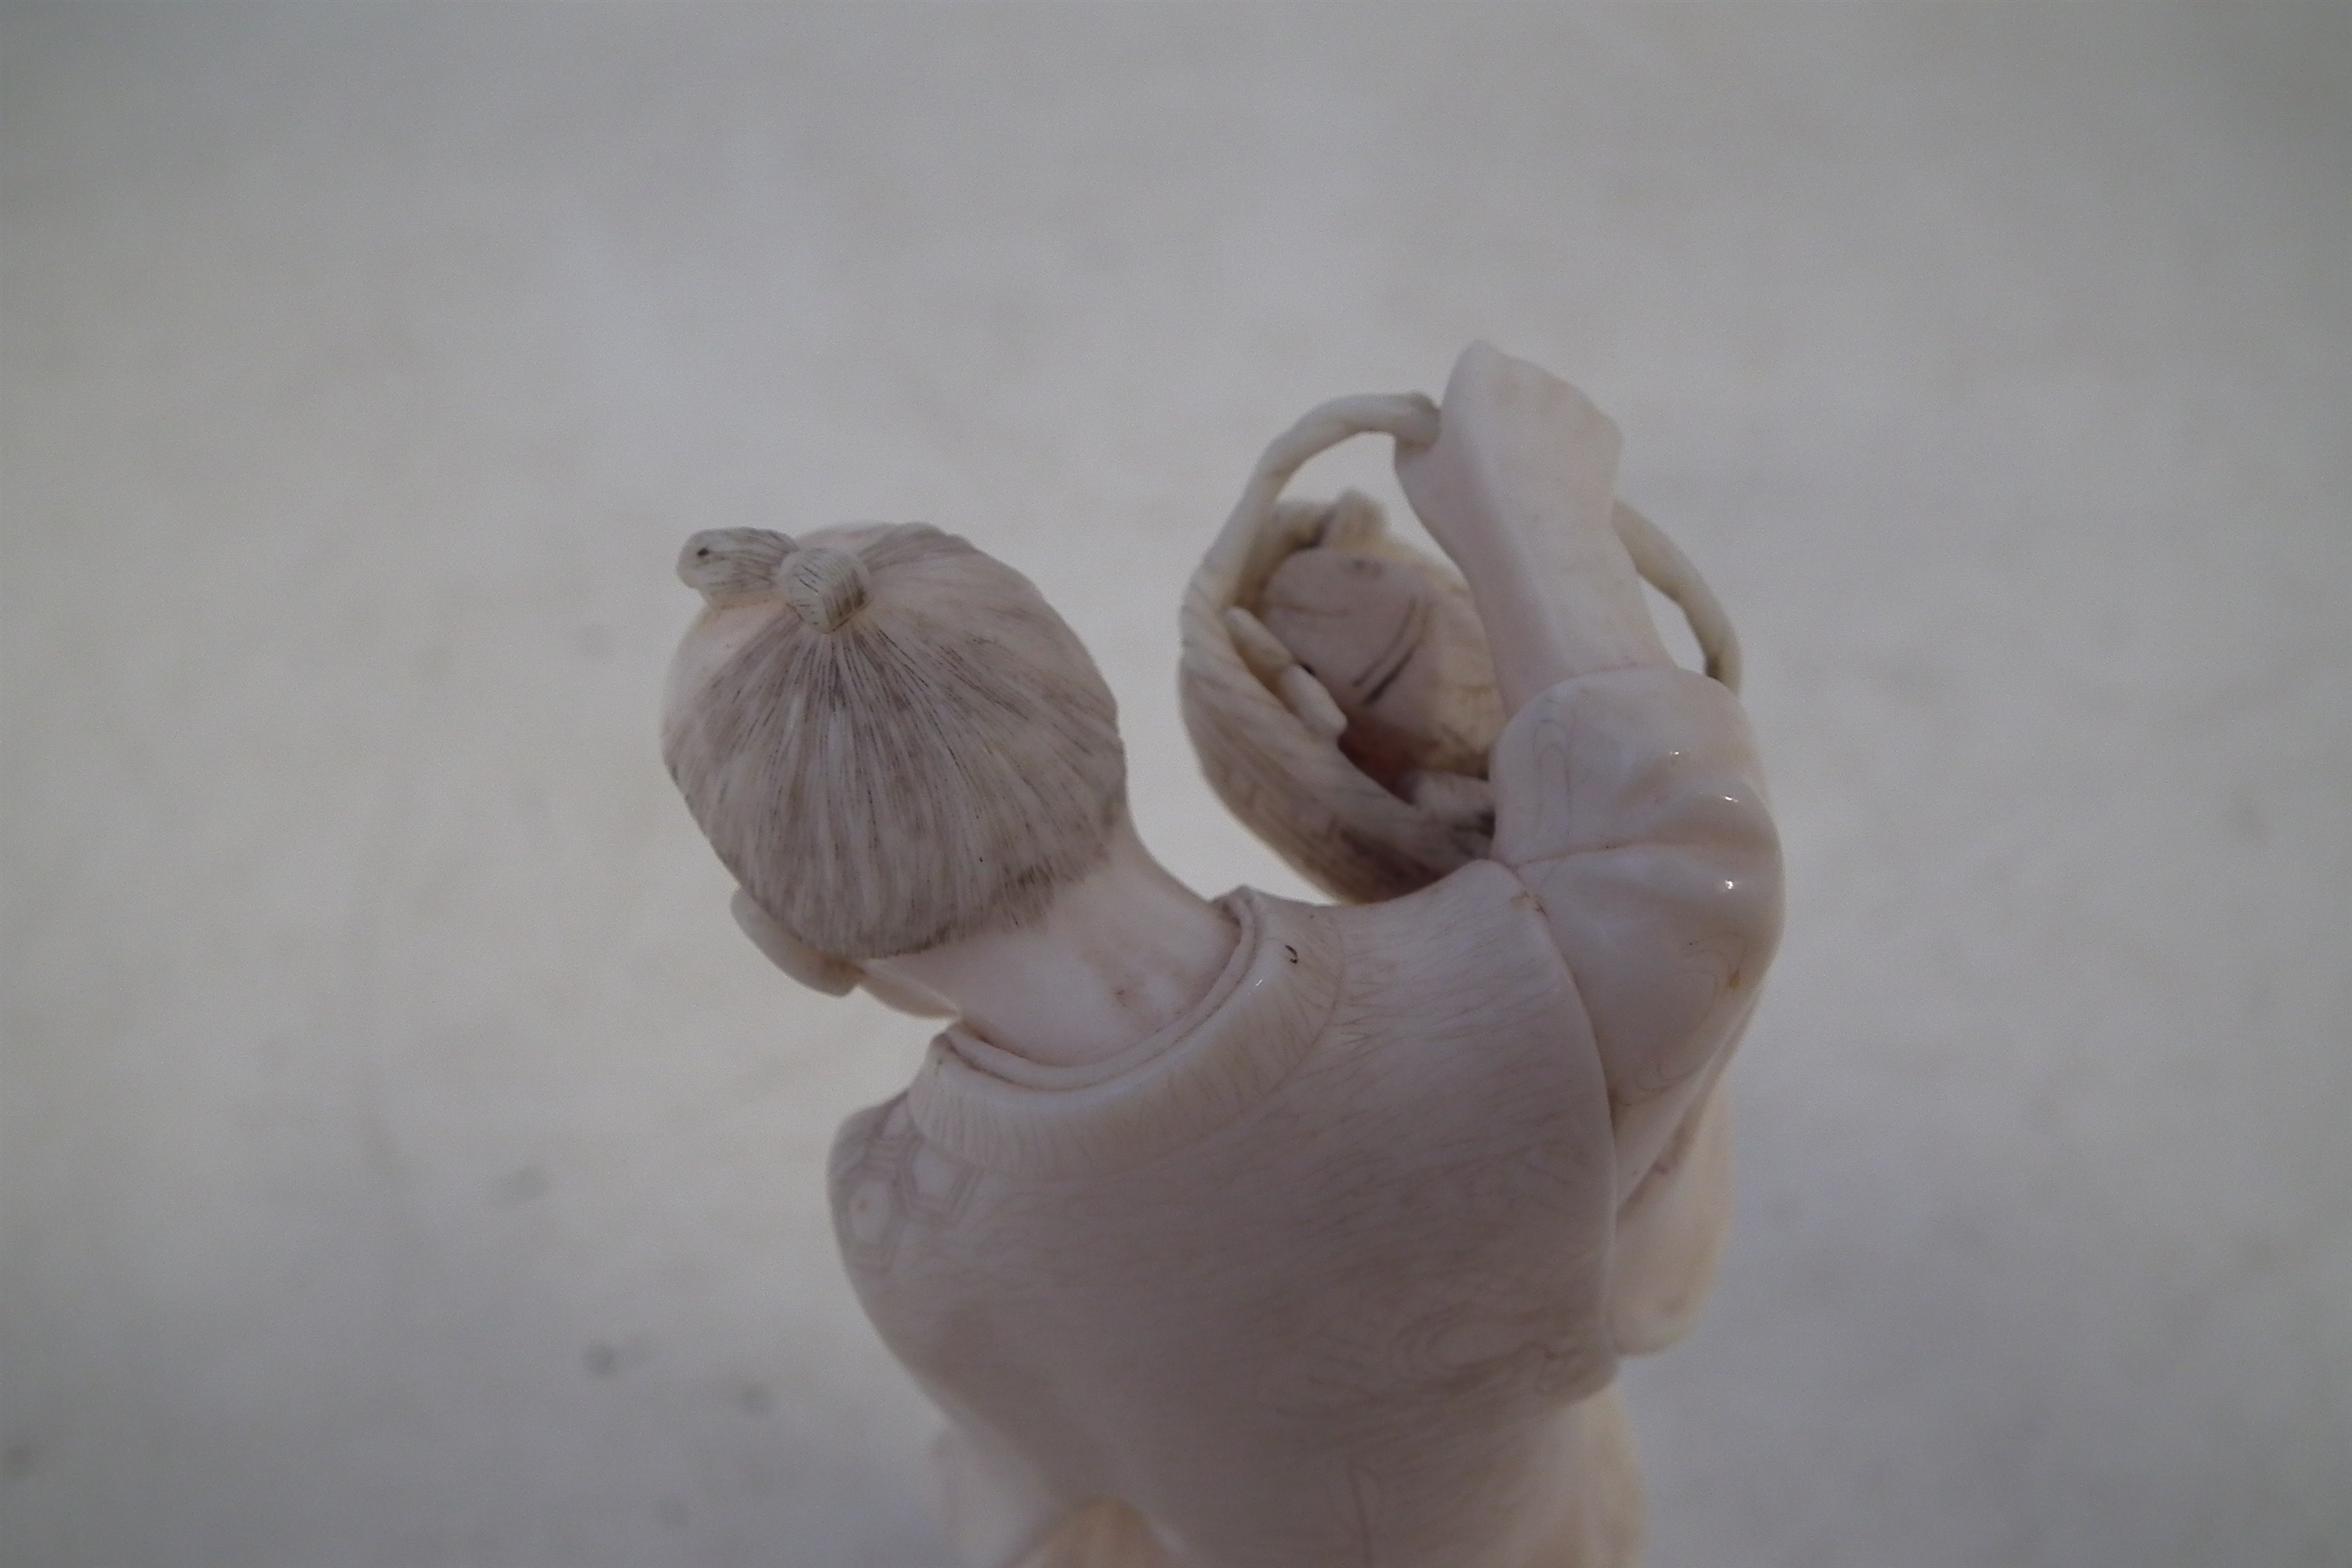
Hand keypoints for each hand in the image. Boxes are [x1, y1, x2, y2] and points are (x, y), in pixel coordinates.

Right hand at [1394, 341, 1621, 571]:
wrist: (1542, 555)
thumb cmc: (1469, 513)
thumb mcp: (1413, 476)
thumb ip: (1413, 434)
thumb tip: (1423, 420)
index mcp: (1480, 373)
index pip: (1475, 360)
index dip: (1467, 395)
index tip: (1464, 434)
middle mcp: (1532, 374)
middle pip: (1516, 380)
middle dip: (1507, 409)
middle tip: (1496, 466)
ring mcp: (1575, 400)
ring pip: (1551, 406)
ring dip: (1539, 430)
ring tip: (1528, 486)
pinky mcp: (1607, 429)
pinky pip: (1581, 432)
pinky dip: (1571, 452)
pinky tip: (1556, 492)